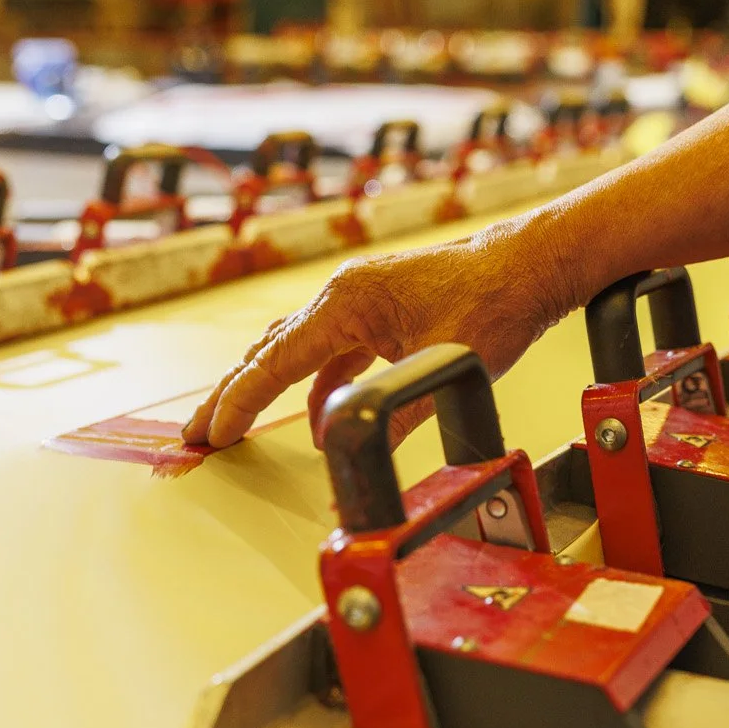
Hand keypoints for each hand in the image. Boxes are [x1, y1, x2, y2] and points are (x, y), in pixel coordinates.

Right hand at [182, 217, 581, 448]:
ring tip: (237, 425)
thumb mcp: (441, 369)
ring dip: (268, 389)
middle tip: (197, 434)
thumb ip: (394, 417)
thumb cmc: (494, 304)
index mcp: (346, 302)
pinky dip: (315, 385)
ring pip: (296, 350)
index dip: (239, 402)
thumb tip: (357, 461)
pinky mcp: (379, 311)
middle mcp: (343, 295)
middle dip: (232, 396)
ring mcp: (360, 300)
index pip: (275, 361)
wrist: (531, 266)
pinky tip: (315, 418)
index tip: (212, 434)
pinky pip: (330, 351)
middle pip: (270, 352)